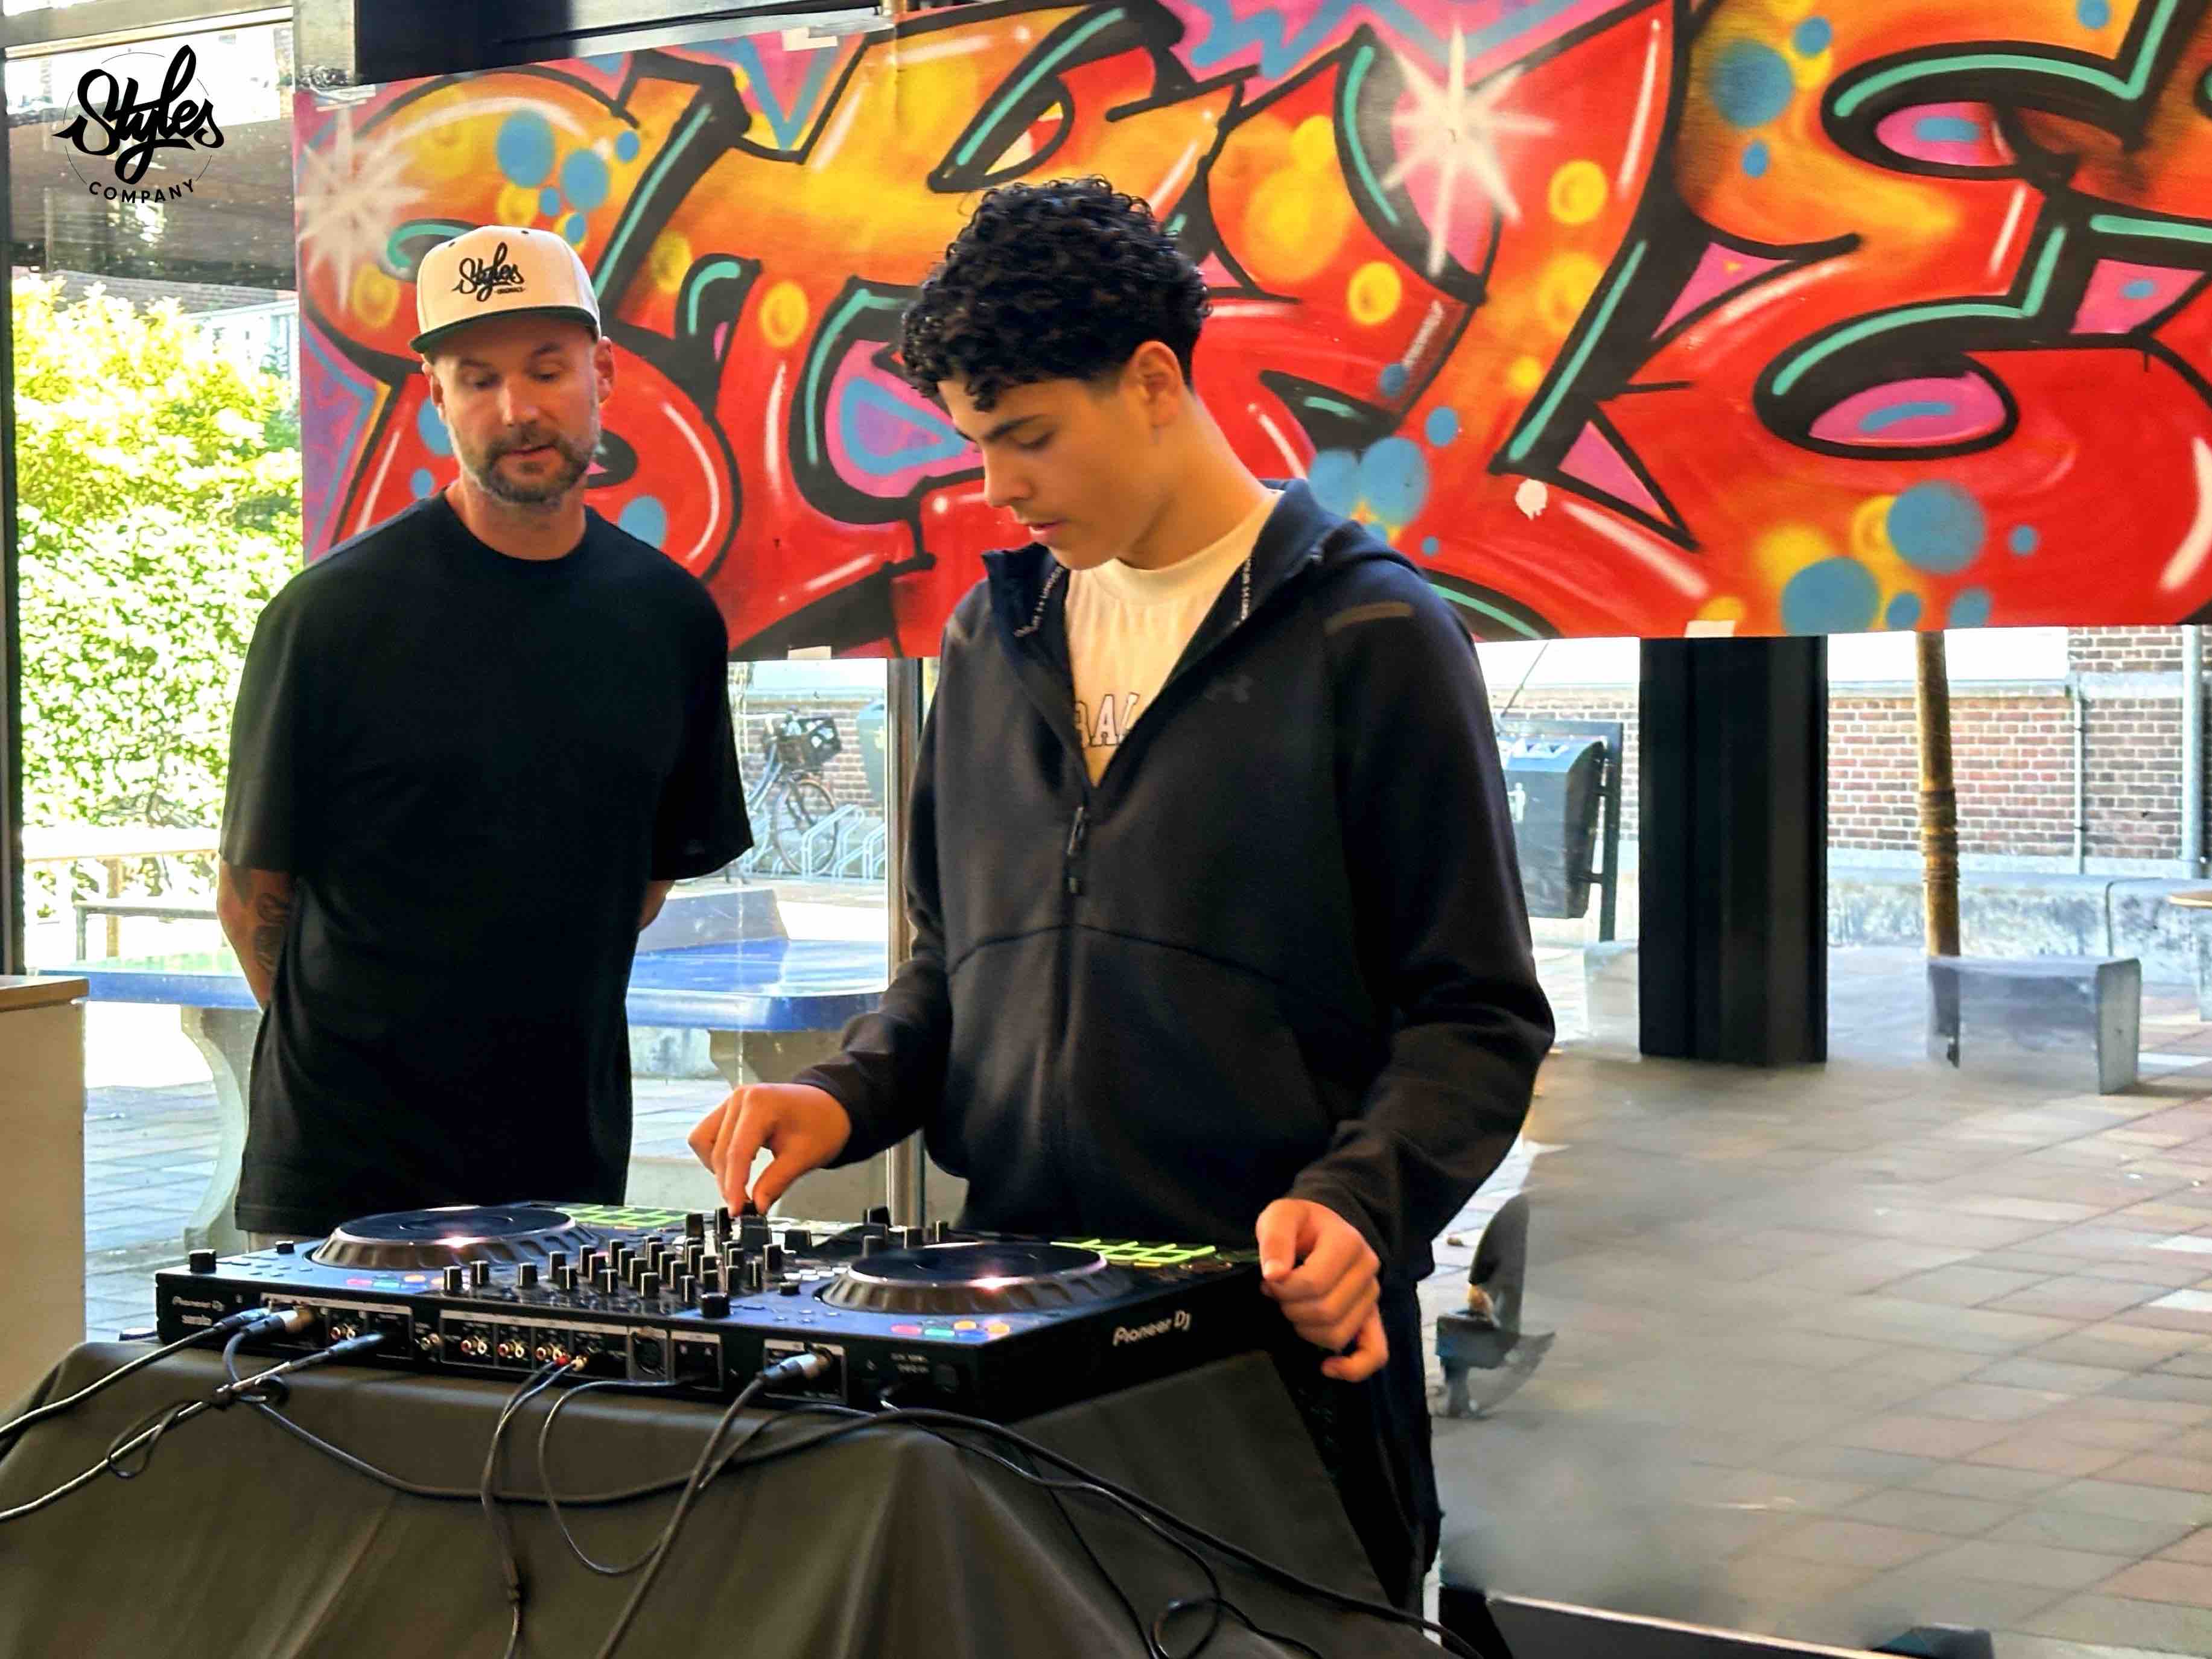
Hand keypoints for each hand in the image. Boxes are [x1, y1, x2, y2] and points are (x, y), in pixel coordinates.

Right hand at [686, 1084, 851, 1213]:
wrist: (830, 1107)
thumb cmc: (823, 1124)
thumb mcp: (804, 1157)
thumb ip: (776, 1182)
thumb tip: (756, 1206)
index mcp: (760, 1103)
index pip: (737, 1152)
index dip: (734, 1186)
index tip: (736, 1210)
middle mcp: (740, 1098)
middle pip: (718, 1151)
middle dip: (728, 1182)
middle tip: (744, 1206)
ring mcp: (732, 1102)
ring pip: (704, 1142)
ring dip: (718, 1168)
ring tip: (741, 1185)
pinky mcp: (729, 1110)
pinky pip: (709, 1136)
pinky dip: (718, 1156)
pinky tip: (739, 1166)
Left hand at [1255, 1198, 1386, 1382]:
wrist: (1322, 1227)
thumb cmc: (1300, 1225)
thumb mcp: (1280, 1217)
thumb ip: (1275, 1239)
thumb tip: (1273, 1274)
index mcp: (1349, 1242)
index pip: (1313, 1283)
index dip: (1283, 1288)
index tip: (1269, 1279)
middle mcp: (1368, 1270)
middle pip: (1326, 1312)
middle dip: (1290, 1308)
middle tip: (1278, 1294)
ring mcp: (1373, 1297)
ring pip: (1338, 1335)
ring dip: (1306, 1330)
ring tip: (1293, 1308)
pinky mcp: (1372, 1318)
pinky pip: (1375, 1353)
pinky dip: (1352, 1368)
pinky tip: (1327, 1366)